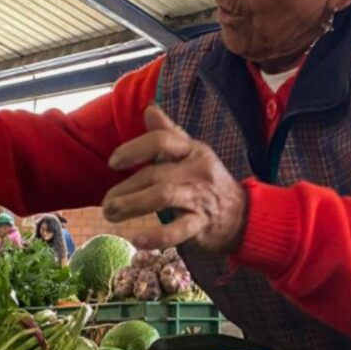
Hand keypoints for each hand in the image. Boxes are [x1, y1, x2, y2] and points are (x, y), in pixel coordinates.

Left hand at [103, 106, 246, 253]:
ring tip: (111, 216)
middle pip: (155, 173)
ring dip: (132, 205)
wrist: (243, 216)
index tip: (113, 163)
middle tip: (107, 203)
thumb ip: (169, 133)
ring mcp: (200, 197)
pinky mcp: (202, 224)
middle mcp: (196, 170)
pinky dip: (156, 236)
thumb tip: (149, 108)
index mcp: (192, 150)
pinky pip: (178, 230)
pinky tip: (137, 241)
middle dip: (125, 188)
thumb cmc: (208, 182)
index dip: (134, 149)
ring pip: (163, 196)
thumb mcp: (192, 153)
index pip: (162, 141)